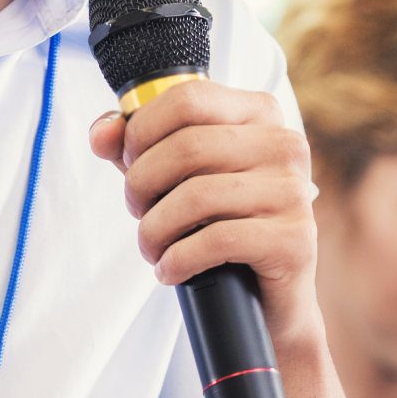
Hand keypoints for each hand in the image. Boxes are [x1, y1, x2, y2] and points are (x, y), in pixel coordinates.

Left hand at [89, 79, 320, 347]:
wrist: (270, 299)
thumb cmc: (221, 225)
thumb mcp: (177, 177)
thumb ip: (138, 147)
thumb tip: (102, 134)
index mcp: (259, 114)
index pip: (188, 98)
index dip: (142, 130)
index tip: (129, 162)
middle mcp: (284, 145)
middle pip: (187, 147)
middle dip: (142, 184)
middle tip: (138, 212)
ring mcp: (294, 192)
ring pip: (196, 196)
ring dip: (154, 230)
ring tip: (151, 248)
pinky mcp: (294, 240)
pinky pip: (216, 241)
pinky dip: (178, 260)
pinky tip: (171, 270)